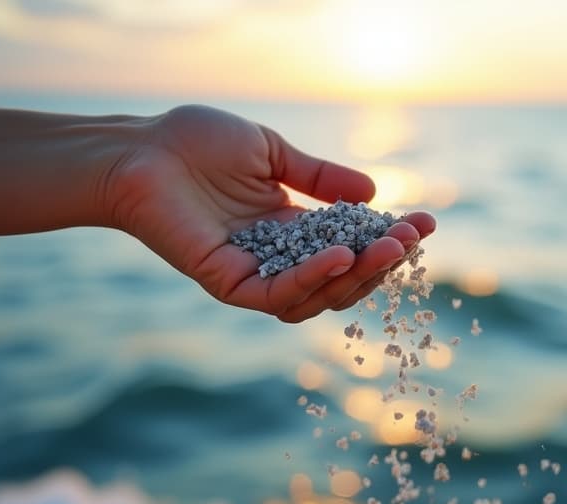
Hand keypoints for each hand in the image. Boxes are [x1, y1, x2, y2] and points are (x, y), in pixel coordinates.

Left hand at [104, 105, 434, 321]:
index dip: (388, 239)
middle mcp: (276, 258)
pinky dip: (313, 279)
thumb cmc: (196, 143)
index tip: (426, 223)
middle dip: (381, 262)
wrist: (140, 149)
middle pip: (342, 279)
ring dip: (358, 276)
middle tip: (411, 239)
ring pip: (318, 296)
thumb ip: (319, 177)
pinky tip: (341, 256)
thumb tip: (375, 192)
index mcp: (291, 229)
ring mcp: (253, 275)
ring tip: (387, 249)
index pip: (350, 245)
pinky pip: (279, 295)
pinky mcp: (228, 283)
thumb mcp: (273, 153)